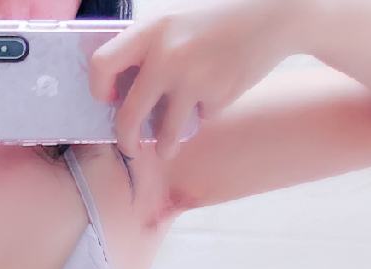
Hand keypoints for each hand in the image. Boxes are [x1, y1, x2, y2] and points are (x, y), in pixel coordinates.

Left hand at [88, 0, 308, 158]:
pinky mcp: (217, 96)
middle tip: (129, 147)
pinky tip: (217, 91)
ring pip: (165, 131)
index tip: (108, 99)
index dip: (98, 87)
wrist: (272, 16)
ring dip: (165, 146)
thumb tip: (122, 90)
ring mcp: (192, 79)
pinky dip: (204, 114)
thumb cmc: (217, 21)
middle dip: (126, 140)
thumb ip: (150, 49)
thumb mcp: (175, 23)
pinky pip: (200, 119)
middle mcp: (167, 56)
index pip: (102, 64)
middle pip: (129, 114)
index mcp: (150, 31)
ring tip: (166, 149)